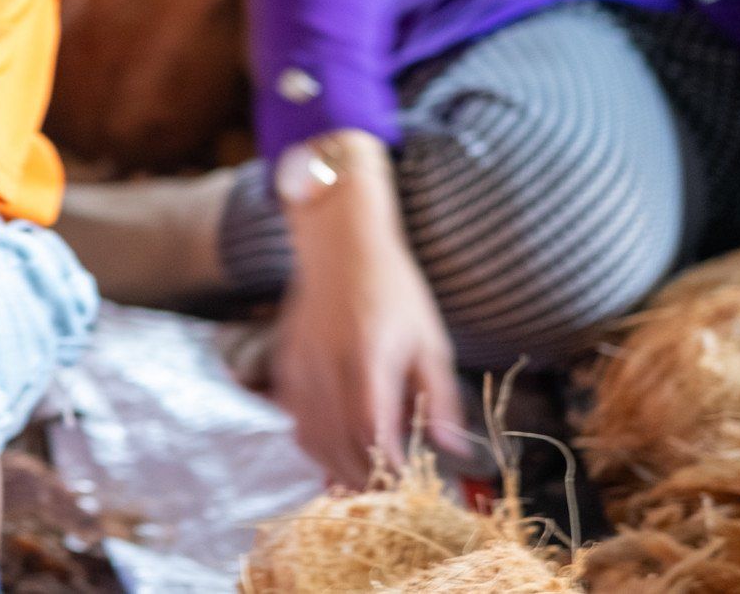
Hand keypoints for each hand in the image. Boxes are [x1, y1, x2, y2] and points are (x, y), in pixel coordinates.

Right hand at [271, 140, 465, 487]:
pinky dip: (311, 441)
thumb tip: (454, 449)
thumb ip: (441, 398)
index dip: (385, 468)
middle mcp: (327, 364)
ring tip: (359, 481)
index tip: (404, 486)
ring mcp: (300, 363)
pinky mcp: (285, 362)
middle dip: (360, 478)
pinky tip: (333, 447)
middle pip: (336, 443)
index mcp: (368, 358)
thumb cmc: (393, 289)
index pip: (370, 432)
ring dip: (332, 466)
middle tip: (385, 496)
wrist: (339, 243)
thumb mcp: (431, 340)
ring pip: (308, 436)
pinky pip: (292, 416)